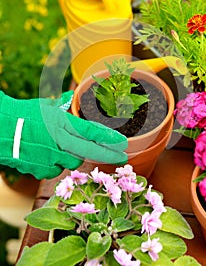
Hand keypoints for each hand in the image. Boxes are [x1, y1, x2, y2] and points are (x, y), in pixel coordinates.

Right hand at [0, 91, 127, 178]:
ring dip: (76, 157)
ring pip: (73, 162)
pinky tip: (50, 156)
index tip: (123, 142)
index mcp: (61, 123)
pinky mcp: (40, 170)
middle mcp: (59, 141)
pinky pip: (56, 170)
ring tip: (70, 149)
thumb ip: (59, 104)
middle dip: (109, 155)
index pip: (92, 132)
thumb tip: (69, 97)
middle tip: (122, 157)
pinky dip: (57, 164)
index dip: (109, 137)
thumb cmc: (19, 114)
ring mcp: (50, 158)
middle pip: (90, 151)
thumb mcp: (42, 105)